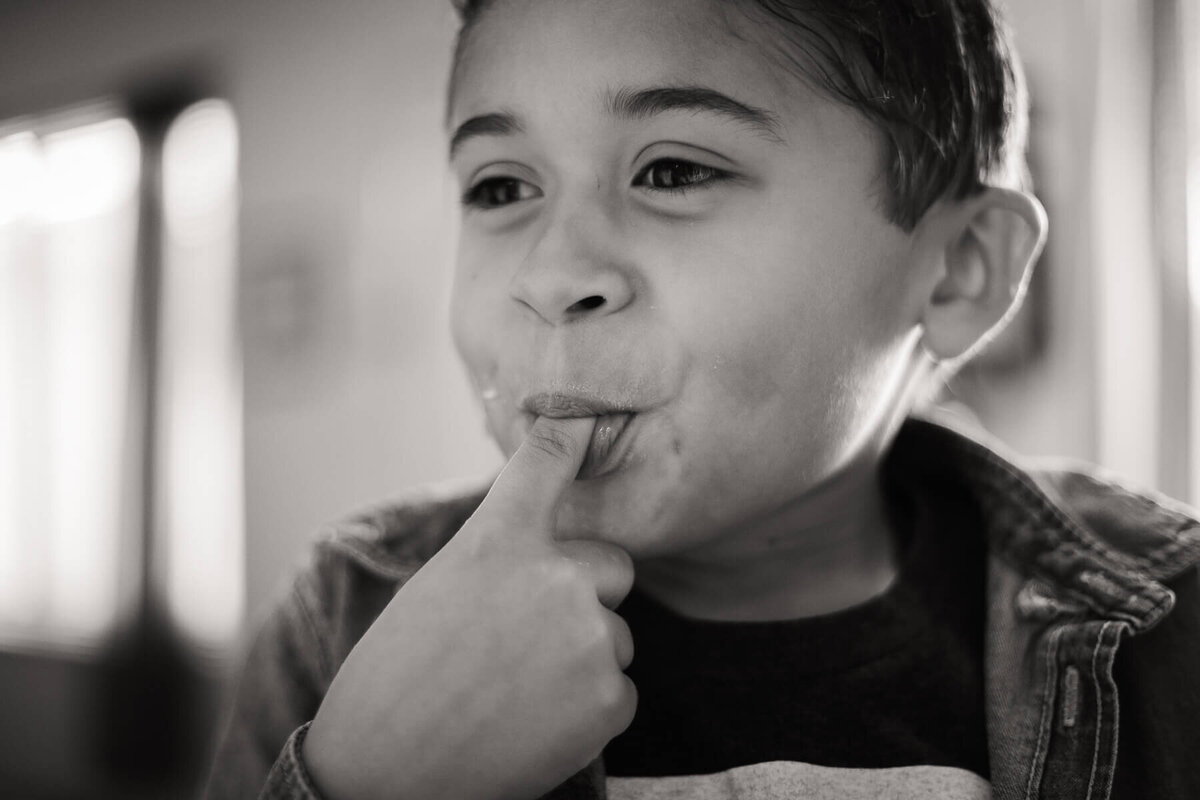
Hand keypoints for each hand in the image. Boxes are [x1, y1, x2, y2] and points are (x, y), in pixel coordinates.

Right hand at [303, 416, 636, 799]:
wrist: (384, 770)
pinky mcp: (609, 699)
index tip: (590, 412)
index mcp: (500, 541)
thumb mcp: (440, 586)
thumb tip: (551, 549)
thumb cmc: (398, 675)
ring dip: (580, 659)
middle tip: (524, 639)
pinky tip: (535, 724)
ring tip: (515, 691)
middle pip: (612, 567)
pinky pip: (618, 690)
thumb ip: (502, 554)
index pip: (545, 465)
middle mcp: (556, 578)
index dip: (572, 433)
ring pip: (613, 636)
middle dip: (585, 596)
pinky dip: (587, 710)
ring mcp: (589, 638)